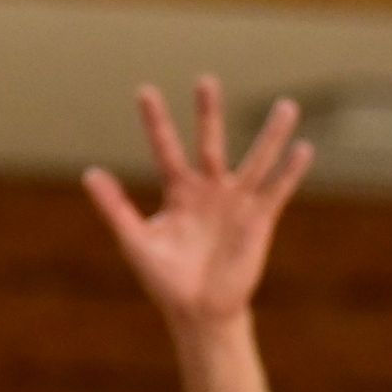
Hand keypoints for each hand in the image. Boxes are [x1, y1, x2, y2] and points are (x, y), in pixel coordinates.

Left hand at [84, 77, 311, 326]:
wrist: (197, 310)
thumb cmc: (164, 278)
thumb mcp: (136, 240)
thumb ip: (114, 206)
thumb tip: (89, 173)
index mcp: (178, 191)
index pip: (165, 149)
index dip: (155, 122)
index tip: (144, 91)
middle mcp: (209, 188)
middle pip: (209, 143)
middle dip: (208, 114)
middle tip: (205, 81)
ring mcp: (237, 201)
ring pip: (256, 160)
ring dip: (271, 135)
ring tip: (286, 106)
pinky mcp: (259, 219)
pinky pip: (277, 190)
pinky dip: (289, 172)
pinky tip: (302, 149)